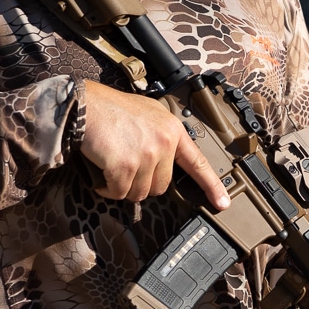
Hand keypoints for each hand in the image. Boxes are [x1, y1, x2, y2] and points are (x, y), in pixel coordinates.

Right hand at [77, 80, 229, 209]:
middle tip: (127, 168)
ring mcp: (146, 155)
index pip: (197, 162)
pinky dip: (107, 188)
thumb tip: (164, 162)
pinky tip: (102, 173)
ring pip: (139, 192)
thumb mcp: (149, 114)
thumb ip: (162, 136)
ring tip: (112, 166)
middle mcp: (164, 143)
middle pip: (161, 186)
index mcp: (173, 130)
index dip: (211, 185)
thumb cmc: (112, 109)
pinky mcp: (126, 165)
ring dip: (123, 187)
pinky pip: (119, 192)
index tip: (222, 203)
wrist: (86, 105)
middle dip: (142, 184)